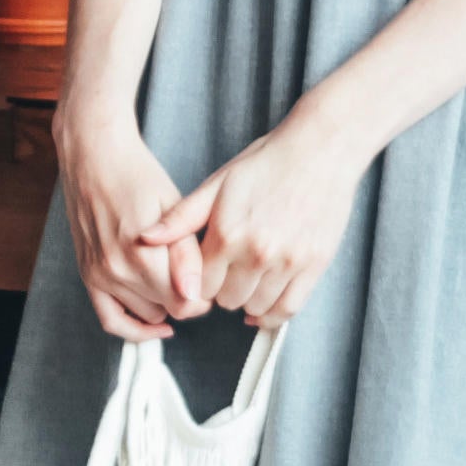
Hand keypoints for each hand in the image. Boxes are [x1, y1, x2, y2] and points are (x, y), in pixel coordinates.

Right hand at [58, 118, 203, 339]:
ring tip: (173, 282)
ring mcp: (100, 276)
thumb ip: (187, 256)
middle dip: (187, 299)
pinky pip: (111, 320)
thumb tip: (195, 296)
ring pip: (146, 316)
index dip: (204, 297)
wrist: (94, 158)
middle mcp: (118, 271)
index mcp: (144, 255)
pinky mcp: (89, 276)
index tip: (210, 282)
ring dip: (164, 305)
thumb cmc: (138, 176)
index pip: (186, 304)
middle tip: (194, 276)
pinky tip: (155, 324)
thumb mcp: (174, 208)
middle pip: (168, 311)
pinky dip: (134, 329)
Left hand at [147, 120, 372, 328]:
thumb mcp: (218, 184)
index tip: (206, 271)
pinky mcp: (313, 266)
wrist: (320, 150)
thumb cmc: (268, 162)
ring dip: (248, 299)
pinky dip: (274, 315)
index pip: (199, 285)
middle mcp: (256, 253)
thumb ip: (181, 217)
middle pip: (226, 300)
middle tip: (229, 272)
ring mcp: (287, 262)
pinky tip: (265, 306)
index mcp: (227, 233)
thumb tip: (145, 238)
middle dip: (222, 289)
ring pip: (256, 307)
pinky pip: (288, 309)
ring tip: (249, 279)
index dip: (198, 281)